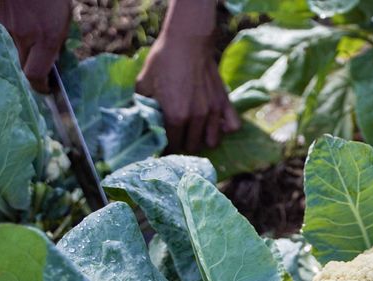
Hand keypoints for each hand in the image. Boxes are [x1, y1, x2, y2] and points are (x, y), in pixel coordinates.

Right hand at [0, 0, 70, 92]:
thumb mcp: (63, 17)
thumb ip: (56, 41)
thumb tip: (52, 60)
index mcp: (44, 37)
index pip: (36, 74)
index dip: (41, 87)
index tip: (47, 89)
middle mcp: (23, 35)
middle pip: (22, 67)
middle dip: (32, 71)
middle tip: (41, 69)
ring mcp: (4, 26)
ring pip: (12, 49)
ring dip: (22, 48)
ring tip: (31, 36)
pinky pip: (2, 34)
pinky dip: (10, 33)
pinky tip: (19, 23)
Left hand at [136, 35, 239, 151]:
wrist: (187, 40)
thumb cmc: (163, 60)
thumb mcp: (144, 83)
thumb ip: (142, 106)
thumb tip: (140, 121)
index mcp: (175, 116)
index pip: (171, 145)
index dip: (165, 148)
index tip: (162, 144)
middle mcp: (196, 118)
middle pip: (192, 146)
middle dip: (183, 145)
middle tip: (177, 138)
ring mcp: (213, 111)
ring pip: (212, 141)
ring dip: (203, 139)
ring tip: (194, 132)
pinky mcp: (224, 103)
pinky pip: (232, 126)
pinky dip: (224, 128)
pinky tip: (215, 123)